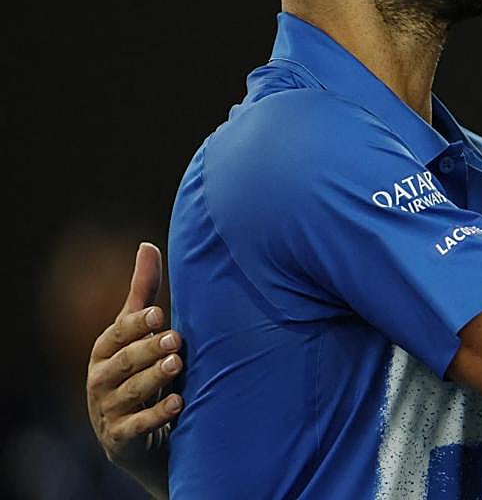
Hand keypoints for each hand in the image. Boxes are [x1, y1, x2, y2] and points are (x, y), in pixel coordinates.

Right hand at [86, 243, 182, 476]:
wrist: (135, 432)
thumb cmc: (138, 367)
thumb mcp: (138, 331)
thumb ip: (143, 292)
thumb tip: (146, 245)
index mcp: (105, 350)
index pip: (117, 333)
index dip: (136, 324)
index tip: (158, 313)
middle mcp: (101, 379)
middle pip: (124, 362)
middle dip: (148, 350)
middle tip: (175, 339)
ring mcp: (109, 409)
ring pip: (131, 392)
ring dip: (154, 378)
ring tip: (177, 365)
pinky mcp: (121, 437)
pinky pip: (137, 427)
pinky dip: (156, 416)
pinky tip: (178, 404)